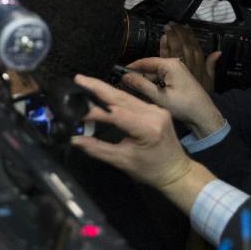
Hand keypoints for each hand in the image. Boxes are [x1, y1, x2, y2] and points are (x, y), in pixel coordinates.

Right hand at [70, 74, 214, 210]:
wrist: (176, 170)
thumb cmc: (151, 170)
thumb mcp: (122, 161)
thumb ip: (97, 148)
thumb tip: (74, 139)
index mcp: (147, 128)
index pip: (116, 114)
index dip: (95, 110)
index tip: (76, 108)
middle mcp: (153, 113)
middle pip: (120, 97)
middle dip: (98, 87)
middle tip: (78, 79)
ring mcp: (155, 109)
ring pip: (125, 96)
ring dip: (105, 89)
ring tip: (85, 82)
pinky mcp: (155, 108)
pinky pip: (132, 100)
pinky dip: (115, 96)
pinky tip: (102, 92)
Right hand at [120, 56, 224, 138]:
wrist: (204, 116)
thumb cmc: (184, 106)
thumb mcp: (159, 96)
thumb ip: (140, 85)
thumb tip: (125, 77)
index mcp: (170, 64)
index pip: (145, 61)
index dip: (131, 68)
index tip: (119, 74)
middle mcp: (175, 64)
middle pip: (150, 68)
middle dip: (139, 77)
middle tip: (127, 87)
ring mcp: (179, 71)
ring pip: (156, 74)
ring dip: (147, 83)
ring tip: (138, 92)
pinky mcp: (180, 79)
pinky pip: (163, 78)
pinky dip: (155, 85)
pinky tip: (151, 94)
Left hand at [159, 23, 219, 92]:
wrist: (199, 113)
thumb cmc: (200, 97)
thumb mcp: (209, 81)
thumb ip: (211, 66)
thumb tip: (217, 53)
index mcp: (197, 66)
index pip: (193, 47)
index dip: (188, 36)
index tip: (183, 26)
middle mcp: (188, 66)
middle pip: (183, 46)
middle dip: (178, 34)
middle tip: (172, 23)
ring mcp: (179, 70)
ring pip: (176, 50)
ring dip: (172, 38)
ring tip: (168, 28)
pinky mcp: (170, 75)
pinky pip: (167, 59)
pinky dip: (165, 48)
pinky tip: (162, 39)